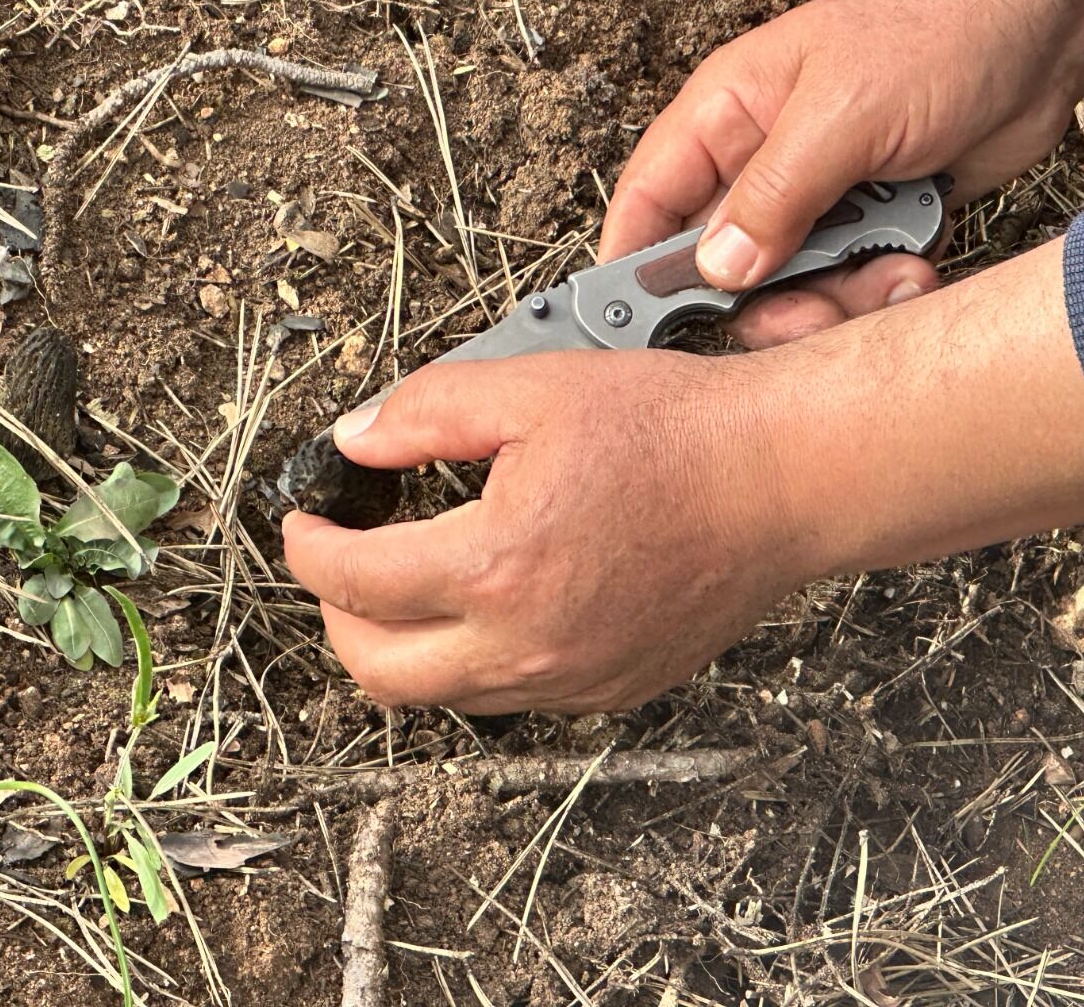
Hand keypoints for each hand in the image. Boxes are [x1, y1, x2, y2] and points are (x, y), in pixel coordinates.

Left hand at [281, 351, 813, 713]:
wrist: (781, 479)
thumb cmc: (673, 432)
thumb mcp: (528, 388)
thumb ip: (423, 413)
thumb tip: (355, 442)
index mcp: (494, 567)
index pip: (350, 582)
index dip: (305, 547)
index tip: (303, 523)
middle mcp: (526, 645)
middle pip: (377, 670)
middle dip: (337, 614)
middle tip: (342, 560)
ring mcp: (569, 680)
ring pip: (440, 696)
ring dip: (402, 643)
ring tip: (409, 579)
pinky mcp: (607, 691)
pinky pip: (508, 696)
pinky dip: (473, 657)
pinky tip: (489, 600)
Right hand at [600, 0, 1083, 347]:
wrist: (1044, 29)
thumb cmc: (938, 32)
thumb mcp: (841, 113)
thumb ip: (773, 196)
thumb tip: (717, 268)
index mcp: (724, 116)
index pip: (648, 199)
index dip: (633, 262)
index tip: (636, 322)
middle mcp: (757, 164)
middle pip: (717, 267)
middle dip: (765, 300)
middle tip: (808, 310)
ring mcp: (810, 200)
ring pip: (784, 289)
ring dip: (835, 298)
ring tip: (888, 270)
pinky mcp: (863, 228)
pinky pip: (845, 289)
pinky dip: (880, 291)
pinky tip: (912, 262)